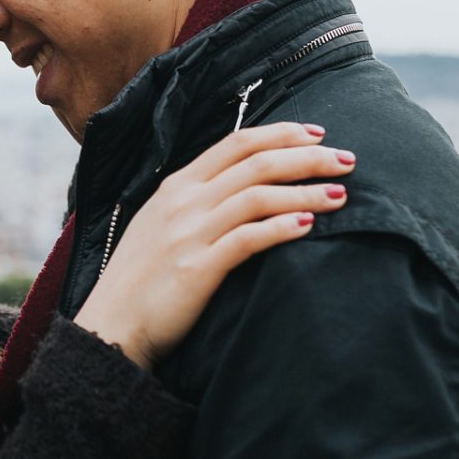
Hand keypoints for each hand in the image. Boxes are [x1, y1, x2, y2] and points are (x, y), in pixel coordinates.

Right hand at [72, 121, 353, 370]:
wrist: (111, 325)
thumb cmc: (140, 280)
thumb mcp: (161, 226)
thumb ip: (196, 203)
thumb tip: (240, 188)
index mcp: (176, 185)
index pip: (236, 143)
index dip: (281, 133)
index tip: (318, 135)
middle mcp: (183, 201)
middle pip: (256, 163)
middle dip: (308, 157)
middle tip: (346, 160)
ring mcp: (189, 233)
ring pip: (259, 196)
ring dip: (306, 191)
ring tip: (341, 196)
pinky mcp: (198, 268)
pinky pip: (249, 238)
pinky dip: (283, 226)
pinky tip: (309, 225)